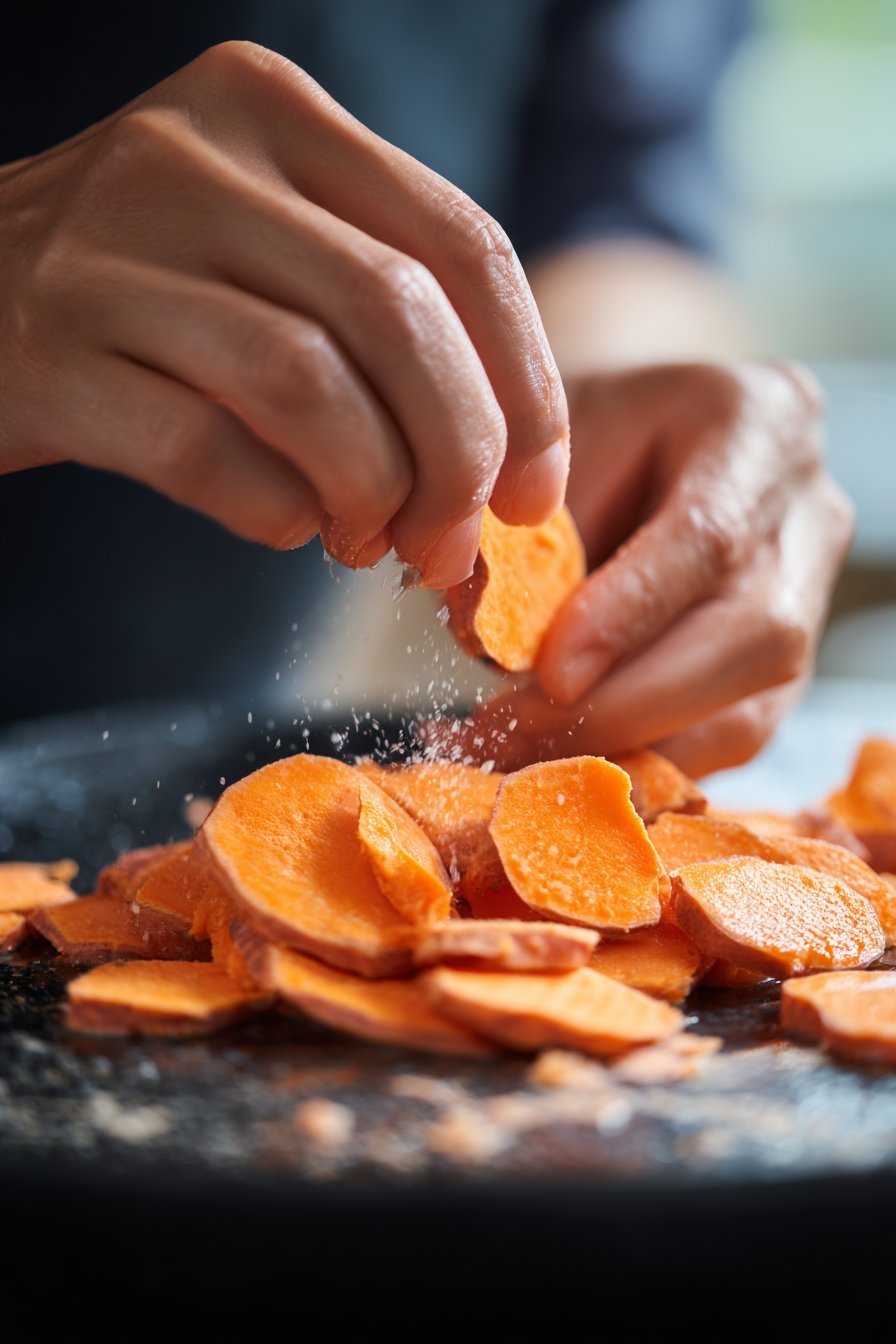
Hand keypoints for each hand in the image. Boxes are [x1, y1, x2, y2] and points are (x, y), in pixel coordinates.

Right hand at [0, 42, 567, 585]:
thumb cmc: (147, 292)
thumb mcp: (265, 246)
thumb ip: (379, 313)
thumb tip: (506, 461)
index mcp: (272, 112)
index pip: (463, 243)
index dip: (527, 386)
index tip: (536, 490)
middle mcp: (190, 157)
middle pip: (398, 314)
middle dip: (459, 455)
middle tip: (454, 538)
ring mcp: (108, 250)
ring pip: (308, 384)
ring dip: (370, 492)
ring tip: (368, 540)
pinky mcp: (49, 356)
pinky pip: (208, 453)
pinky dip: (274, 511)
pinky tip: (285, 523)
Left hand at [466, 362, 852, 775]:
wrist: (634, 443)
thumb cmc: (585, 439)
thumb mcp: (546, 454)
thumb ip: (526, 539)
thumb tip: (486, 647)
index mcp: (763, 424)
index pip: (710, 538)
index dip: (627, 618)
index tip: (547, 676)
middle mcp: (810, 517)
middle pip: (753, 638)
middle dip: (626, 706)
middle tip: (516, 734)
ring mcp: (812, 602)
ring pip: (750, 712)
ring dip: (631, 752)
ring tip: (526, 761)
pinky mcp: (787, 672)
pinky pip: (729, 741)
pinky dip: (644, 764)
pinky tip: (569, 766)